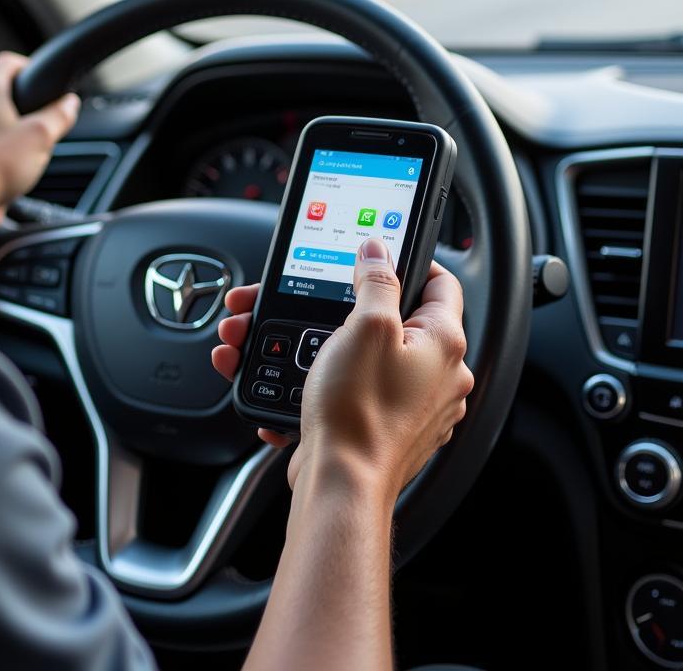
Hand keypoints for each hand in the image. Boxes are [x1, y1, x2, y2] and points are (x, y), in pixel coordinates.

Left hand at [0, 52, 79, 232]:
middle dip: (22, 104)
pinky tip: (7, 168)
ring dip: (7, 128)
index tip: (44, 84)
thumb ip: (59, 115)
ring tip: (25, 149)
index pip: (9, 62)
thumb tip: (70, 103)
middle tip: (40, 120)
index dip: (30, 68)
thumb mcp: (41, 136)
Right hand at [212, 239, 473, 501]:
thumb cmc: (359, 413)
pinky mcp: (387, 428)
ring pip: (369, 356)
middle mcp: (439, 376)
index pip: (440, 282)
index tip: (378, 257)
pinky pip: (357, 390)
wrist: (341, 484)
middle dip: (345, 308)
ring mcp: (414, 405)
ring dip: (327, 344)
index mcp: (444, 344)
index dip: (408, 262)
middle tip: (315, 305)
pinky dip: (329, 380)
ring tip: (291, 345)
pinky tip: (300, 380)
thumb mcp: (366, 327)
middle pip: (396, 320)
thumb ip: (377, 280)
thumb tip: (379, 251)